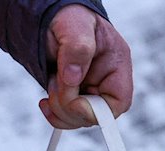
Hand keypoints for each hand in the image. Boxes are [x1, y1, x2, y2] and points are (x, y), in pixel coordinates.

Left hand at [40, 4, 132, 127]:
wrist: (51, 16)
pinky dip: (54, 113)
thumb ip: (77, 49)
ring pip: (79, 119)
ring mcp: (89, 90)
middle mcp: (105, 81)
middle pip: (96, 116)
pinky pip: (68, 117)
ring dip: (59, 107)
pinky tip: (46, 101)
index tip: (75, 101)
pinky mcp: (74, 96)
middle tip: (55, 84)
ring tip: (52, 81)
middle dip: (70, 106)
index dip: (97, 110)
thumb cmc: (69, 16)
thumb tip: (73, 77)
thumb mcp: (75, 25)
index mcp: (116, 65)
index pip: (119, 102)